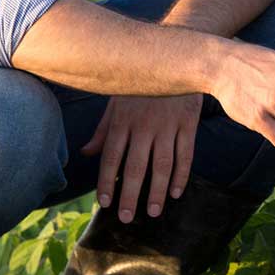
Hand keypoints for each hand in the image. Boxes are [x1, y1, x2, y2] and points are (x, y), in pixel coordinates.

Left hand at [82, 93, 201, 221]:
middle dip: (130, 194)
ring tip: (154, 212)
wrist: (178, 57)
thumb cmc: (142, 84)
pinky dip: (181, 175)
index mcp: (122, 120)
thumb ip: (103, 129)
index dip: (107, 181)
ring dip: (157, 190)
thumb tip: (86, 153)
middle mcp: (143, 124)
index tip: (105, 203)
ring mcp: (167, 125)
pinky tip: (176, 192)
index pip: (111, 156)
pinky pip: (185, 153)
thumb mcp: (118, 100)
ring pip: (161, 164)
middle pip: (135, 166)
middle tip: (127, 218)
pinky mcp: (188, 123)